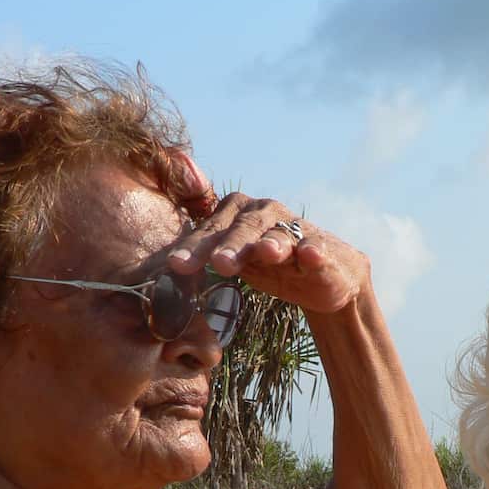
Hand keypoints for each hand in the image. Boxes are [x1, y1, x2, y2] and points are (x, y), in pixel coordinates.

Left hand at [165, 166, 369, 314]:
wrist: (324, 274)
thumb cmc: (271, 264)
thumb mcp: (237, 258)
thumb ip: (206, 253)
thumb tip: (164, 263)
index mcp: (236, 215)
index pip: (210, 231)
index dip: (194, 247)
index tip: (177, 265)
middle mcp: (264, 214)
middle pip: (243, 229)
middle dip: (230, 245)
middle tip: (218, 263)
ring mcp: (294, 229)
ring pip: (280, 235)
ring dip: (273, 243)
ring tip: (267, 253)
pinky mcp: (321, 248)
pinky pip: (316, 248)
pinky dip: (313, 251)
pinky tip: (310, 256)